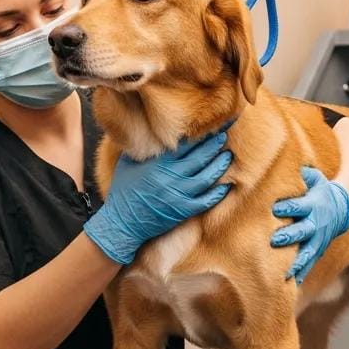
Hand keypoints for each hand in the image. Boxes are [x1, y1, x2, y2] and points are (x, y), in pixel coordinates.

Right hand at [85, 129, 233, 263]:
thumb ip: (142, 146)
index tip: (212, 125)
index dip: (202, 134)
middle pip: (200, 157)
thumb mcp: (128, 162)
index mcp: (158, 163)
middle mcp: (170, 177)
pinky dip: (218, 191)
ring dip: (220, 165)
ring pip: (207, 177)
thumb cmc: (123, 190)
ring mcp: (178, 195)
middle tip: (223, 136)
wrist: (121, 223)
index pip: (186, 143)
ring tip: (227, 156)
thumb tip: (150, 128)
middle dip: (214, 145)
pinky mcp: (183, 211)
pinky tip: (226, 184)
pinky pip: (207, 200)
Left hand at [271, 166, 348, 283]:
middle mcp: (316, 223)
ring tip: (284, 274)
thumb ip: (303, 173)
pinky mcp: (318, 250)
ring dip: (296, 262)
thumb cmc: (319, 190)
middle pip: (303, 230)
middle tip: (274, 240)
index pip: (299, 205)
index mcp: (313, 204)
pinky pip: (309, 263)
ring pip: (307, 252)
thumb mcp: (315, 178)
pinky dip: (300, 273)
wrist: (341, 208)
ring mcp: (318, 239)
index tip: (275, 208)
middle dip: (290, 236)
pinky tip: (289, 286)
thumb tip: (290, 162)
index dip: (288, 206)